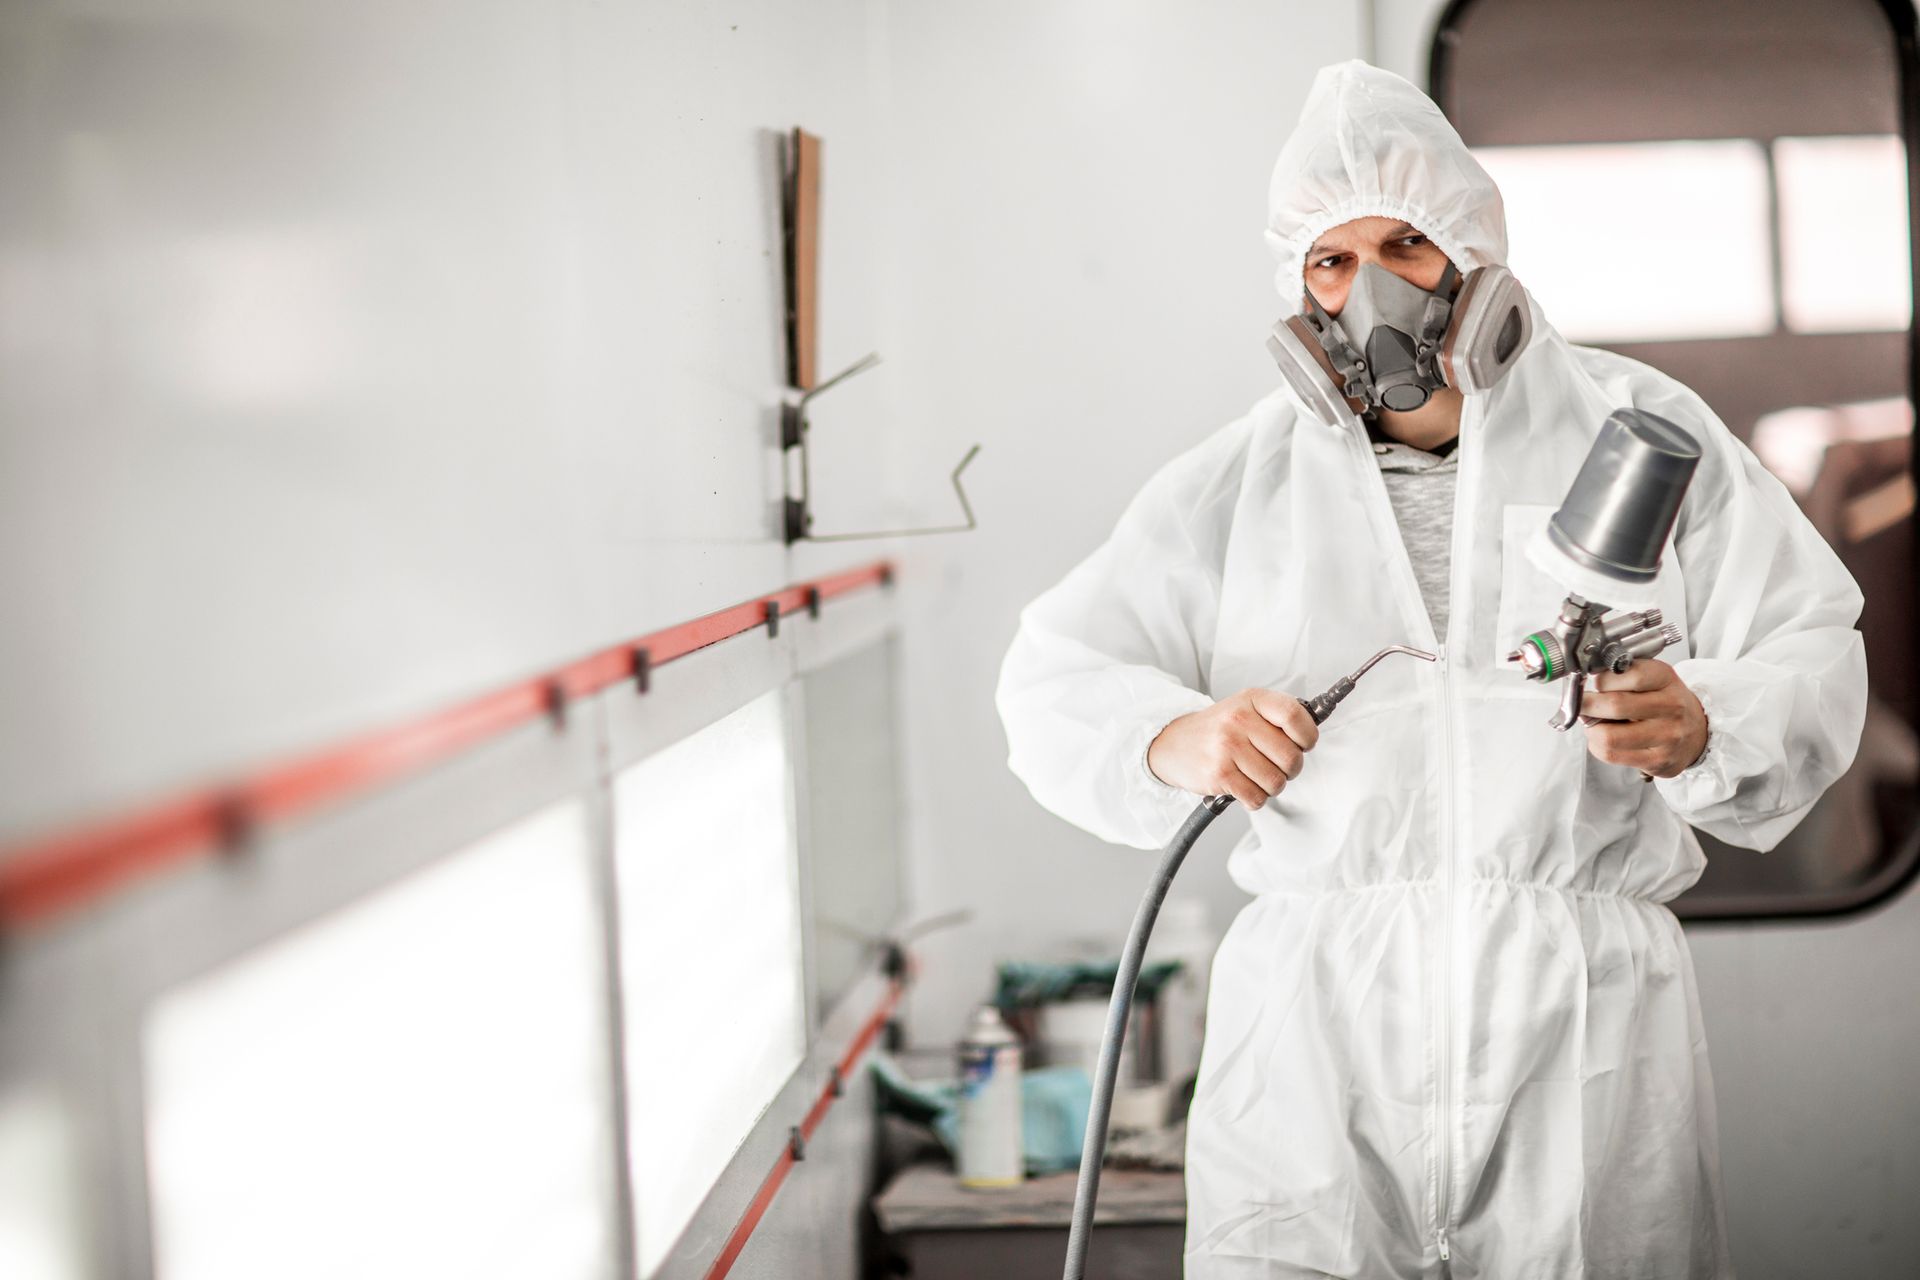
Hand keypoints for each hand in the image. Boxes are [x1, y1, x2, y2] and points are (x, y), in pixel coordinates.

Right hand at [1147, 688, 1318, 808]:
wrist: (1174, 744)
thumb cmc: (1218, 729)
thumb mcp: (1246, 708)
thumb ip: (1278, 717)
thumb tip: (1313, 732)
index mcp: (1252, 699)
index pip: (1294, 716)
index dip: (1307, 736)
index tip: (1303, 744)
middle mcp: (1238, 720)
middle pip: (1291, 757)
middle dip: (1290, 769)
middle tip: (1277, 766)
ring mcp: (1227, 747)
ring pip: (1276, 782)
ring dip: (1272, 786)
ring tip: (1257, 776)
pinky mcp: (1219, 774)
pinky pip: (1257, 798)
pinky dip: (1256, 798)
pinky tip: (1244, 787)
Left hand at [1578, 658, 1707, 778]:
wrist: (1696, 732)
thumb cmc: (1666, 703)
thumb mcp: (1652, 678)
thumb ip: (1622, 675)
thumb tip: (1586, 682)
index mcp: (1666, 679)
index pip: (1630, 675)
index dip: (1603, 679)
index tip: (1595, 683)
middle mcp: (1671, 707)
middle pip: (1615, 705)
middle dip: (1587, 704)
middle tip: (1581, 704)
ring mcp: (1667, 736)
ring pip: (1609, 736)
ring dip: (1590, 729)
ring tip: (1593, 723)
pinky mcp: (1658, 761)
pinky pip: (1612, 755)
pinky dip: (1597, 746)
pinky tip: (1603, 739)